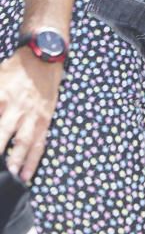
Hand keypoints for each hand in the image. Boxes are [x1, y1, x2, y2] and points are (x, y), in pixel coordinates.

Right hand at [0, 47, 62, 180]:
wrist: (43, 54)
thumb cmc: (47, 83)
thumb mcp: (50, 105)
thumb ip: (38, 125)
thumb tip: (30, 149)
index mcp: (43, 116)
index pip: (36, 144)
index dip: (29, 162)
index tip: (22, 179)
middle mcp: (28, 111)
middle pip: (17, 140)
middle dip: (10, 160)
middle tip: (5, 175)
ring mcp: (11, 101)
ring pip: (1, 128)